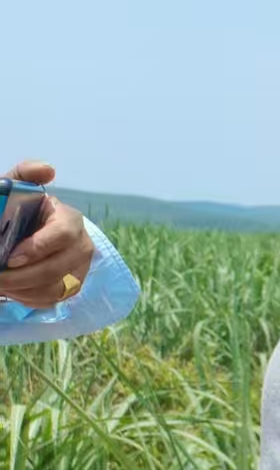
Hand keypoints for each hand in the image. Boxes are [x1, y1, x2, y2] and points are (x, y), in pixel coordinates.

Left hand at [0, 161, 95, 307]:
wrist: (27, 232)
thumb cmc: (18, 210)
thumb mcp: (16, 188)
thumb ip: (25, 174)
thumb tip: (48, 169)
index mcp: (69, 219)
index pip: (63, 236)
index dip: (38, 249)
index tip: (11, 258)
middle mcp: (82, 246)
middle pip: (57, 268)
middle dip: (23, 277)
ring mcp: (80, 269)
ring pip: (53, 288)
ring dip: (21, 290)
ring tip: (1, 283)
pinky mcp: (72, 287)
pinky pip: (51, 300)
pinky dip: (27, 298)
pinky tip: (12, 288)